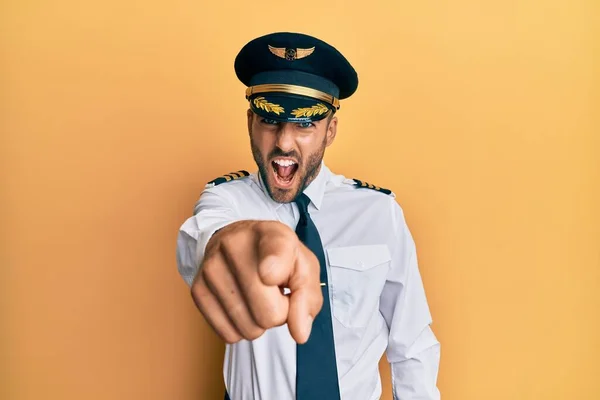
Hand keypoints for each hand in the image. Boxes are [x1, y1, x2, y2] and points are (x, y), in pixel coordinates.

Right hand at [191, 220, 322, 343]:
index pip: (274, 253)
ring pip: (249, 329)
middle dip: (280, 314)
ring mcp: (212, 267)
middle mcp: (236, 245)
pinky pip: (229, 335)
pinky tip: (241, 304)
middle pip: (269, 314)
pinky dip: (241, 327)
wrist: (238, 242)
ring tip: (258, 297)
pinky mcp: (197, 290)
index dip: (274, 268)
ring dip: (260, 322)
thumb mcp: (304, 268)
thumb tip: (299, 334)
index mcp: (272, 234)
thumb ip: (307, 298)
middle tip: (275, 294)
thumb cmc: (278, 258)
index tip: (270, 276)